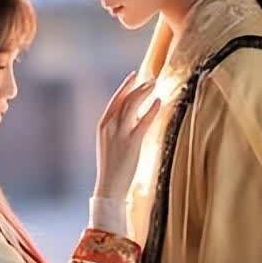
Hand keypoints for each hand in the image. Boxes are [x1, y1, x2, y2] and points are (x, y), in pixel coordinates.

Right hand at [94, 71, 160, 198]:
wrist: (109, 186)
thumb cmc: (112, 166)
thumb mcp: (112, 142)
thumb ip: (121, 127)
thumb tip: (136, 113)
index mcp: (103, 126)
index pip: (115, 101)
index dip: (125, 87)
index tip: (134, 76)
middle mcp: (109, 127)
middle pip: (124, 100)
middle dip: (137, 87)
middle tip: (151, 79)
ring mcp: (120, 134)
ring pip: (132, 107)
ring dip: (144, 93)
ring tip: (155, 85)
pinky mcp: (131, 143)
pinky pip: (143, 122)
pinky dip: (151, 110)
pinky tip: (158, 102)